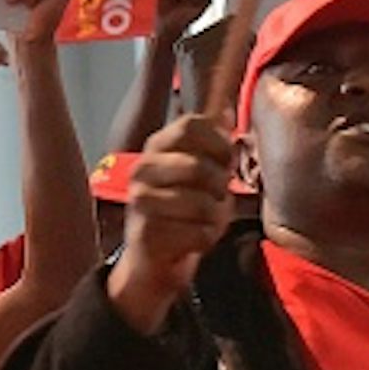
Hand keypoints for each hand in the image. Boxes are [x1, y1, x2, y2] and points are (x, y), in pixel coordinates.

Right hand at [108, 112, 234, 330]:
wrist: (149, 259)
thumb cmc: (178, 209)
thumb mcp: (193, 171)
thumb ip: (210, 142)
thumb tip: (227, 110)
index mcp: (155, 147)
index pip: (191, 125)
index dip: (219, 141)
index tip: (226, 160)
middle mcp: (142, 170)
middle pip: (197, 165)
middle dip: (220, 184)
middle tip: (220, 195)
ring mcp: (141, 203)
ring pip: (202, 204)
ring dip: (217, 216)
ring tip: (210, 219)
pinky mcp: (147, 235)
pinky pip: (199, 233)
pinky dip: (209, 238)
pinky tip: (199, 238)